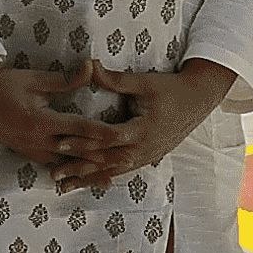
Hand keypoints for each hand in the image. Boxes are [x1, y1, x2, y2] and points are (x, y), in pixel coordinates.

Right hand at [0, 57, 128, 167]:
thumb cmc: (5, 84)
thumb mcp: (35, 79)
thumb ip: (66, 80)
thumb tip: (90, 66)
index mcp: (40, 121)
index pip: (79, 129)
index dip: (101, 133)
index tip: (121, 136)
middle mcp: (36, 140)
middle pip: (76, 153)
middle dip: (102, 157)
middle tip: (126, 160)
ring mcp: (30, 150)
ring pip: (65, 164)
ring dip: (87, 169)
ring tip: (110, 176)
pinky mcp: (26, 153)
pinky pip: (52, 165)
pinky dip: (69, 170)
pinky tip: (81, 176)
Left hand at [51, 57, 237, 193]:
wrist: (199, 100)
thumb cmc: (171, 88)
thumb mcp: (144, 82)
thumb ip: (116, 79)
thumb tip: (90, 65)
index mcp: (143, 129)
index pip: (107, 139)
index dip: (83, 141)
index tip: (60, 142)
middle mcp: (144, 148)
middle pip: (106, 162)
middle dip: (79, 168)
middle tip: (54, 174)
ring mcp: (147, 155)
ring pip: (113, 171)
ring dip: (88, 178)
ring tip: (65, 187)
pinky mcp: (148, 157)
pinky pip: (123, 171)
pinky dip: (103, 177)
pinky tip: (89, 183)